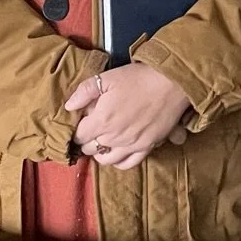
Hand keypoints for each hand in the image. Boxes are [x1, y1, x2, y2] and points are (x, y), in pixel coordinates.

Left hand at [64, 62, 192, 169]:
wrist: (172, 83)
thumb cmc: (139, 78)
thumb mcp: (108, 77)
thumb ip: (84, 91)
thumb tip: (69, 106)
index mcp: (102, 120)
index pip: (79, 136)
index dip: (76, 130)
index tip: (80, 123)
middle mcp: (115, 137)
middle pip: (90, 149)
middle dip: (86, 141)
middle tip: (90, 130)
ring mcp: (131, 145)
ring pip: (106, 160)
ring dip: (100, 153)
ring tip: (102, 142)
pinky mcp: (147, 147)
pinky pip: (128, 164)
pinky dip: (118, 161)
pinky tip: (117, 152)